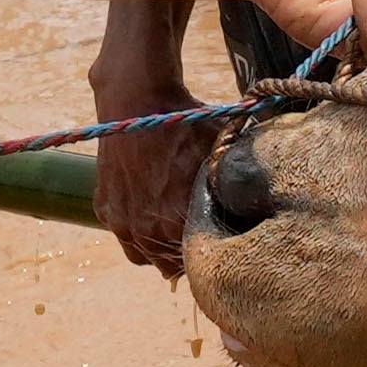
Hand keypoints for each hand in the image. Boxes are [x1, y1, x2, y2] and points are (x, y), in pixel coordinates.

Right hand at [89, 5, 213, 275]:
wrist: (137, 99)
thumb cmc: (184, 124)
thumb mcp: (220, 154)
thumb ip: (235, 187)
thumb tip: (260, 205)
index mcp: (178, 221)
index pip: (200, 262)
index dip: (212, 255)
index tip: (220, 245)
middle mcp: (147, 230)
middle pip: (170, 266)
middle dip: (185, 254)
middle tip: (197, 237)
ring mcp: (122, 221)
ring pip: (143, 255)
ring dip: (157, 247)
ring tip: (172, 228)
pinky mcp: (106, 208)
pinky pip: (124, 235)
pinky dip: (136, 229)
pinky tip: (150, 209)